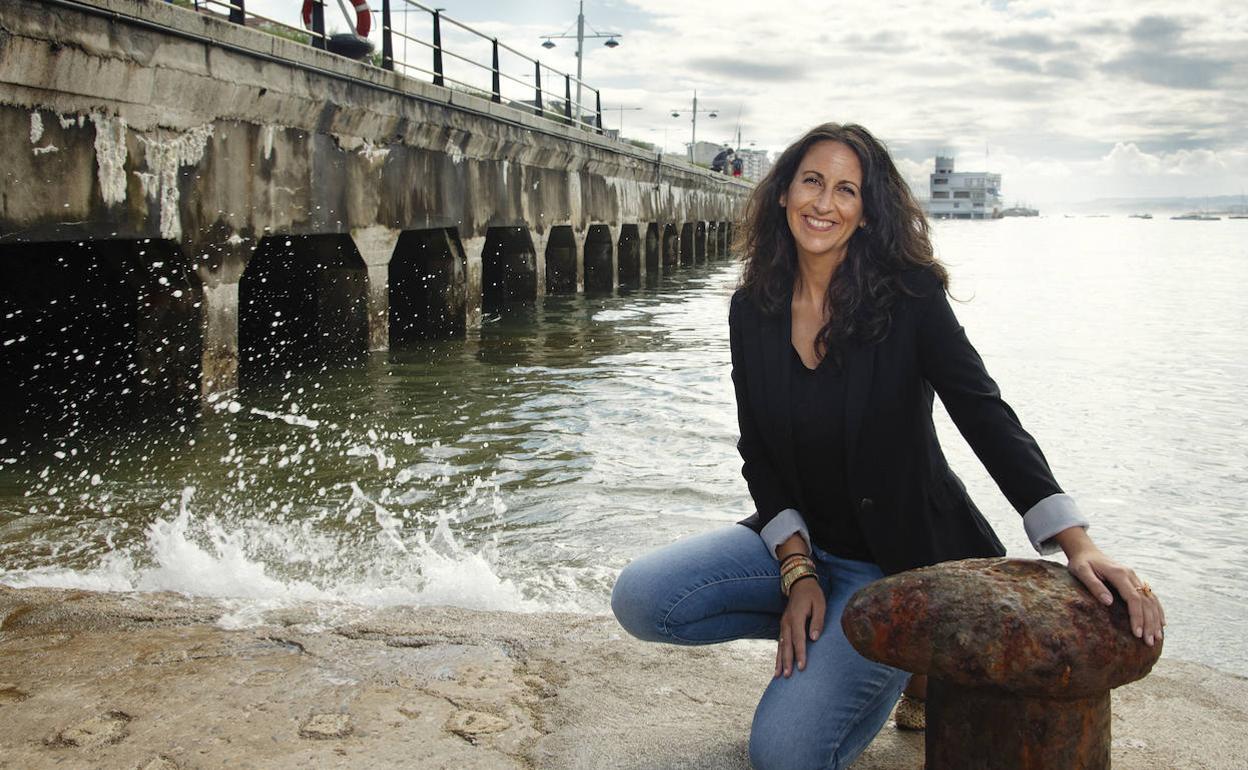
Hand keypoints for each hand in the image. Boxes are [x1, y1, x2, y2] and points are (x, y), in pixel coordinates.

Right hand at [775, 576, 824, 677]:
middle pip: (786, 645)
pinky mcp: (783, 626)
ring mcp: (783, 624)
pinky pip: (780, 642)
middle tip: (788, 676)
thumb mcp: (820, 605)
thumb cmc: (813, 595)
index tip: (802, 667)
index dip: (800, 654)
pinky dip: (778, 654)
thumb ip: (818, 621)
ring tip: (778, 675)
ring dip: (779, 660)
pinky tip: (778, 665)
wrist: (799, 583)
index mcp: (796, 617)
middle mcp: (787, 622)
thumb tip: (814, 639)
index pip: (798, 639)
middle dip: (787, 661)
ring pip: (780, 645)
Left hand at [1055, 527, 1165, 646]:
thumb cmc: (1081, 563)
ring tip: (1157, 638)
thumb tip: (1109, 602)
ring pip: (1151, 600)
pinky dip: (1157, 610)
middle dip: (1149, 623)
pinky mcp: (1134, 581)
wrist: (1086, 551)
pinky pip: (1150, 597)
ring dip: (1156, 619)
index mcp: (1119, 573)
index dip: (1137, 616)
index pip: (1133, 598)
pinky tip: (1161, 624)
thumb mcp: (1081, 572)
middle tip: (1149, 642)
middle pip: (1146, 601)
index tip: (1136, 633)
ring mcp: (1135, 578)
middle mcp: (1131, 575)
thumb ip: (1094, 585)